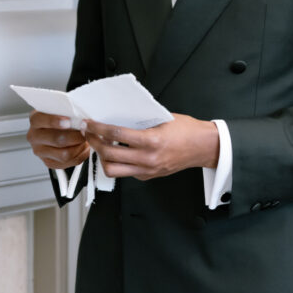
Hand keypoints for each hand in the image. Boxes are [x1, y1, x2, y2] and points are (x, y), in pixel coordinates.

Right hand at [26, 111, 89, 169]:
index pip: (41, 120)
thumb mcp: (60, 110)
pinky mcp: (48, 162)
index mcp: (35, 120)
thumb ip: (66, 112)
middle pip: (57, 139)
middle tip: (86, 131)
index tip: (68, 122)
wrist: (57, 131)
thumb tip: (80, 118)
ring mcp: (40, 151)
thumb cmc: (60, 118)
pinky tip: (83, 148)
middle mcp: (34, 136)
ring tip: (86, 140)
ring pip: (64, 154)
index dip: (55, 121)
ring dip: (79, 147)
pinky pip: (68, 163)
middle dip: (76, 136)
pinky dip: (80, 155)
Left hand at [83, 114, 218, 180]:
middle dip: (94, 142)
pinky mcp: (148, 176)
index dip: (98, 128)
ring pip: (113, 170)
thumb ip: (141, 120)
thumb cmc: (187, 130)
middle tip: (89, 133)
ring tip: (100, 146)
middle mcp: (147, 158)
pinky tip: (117, 153)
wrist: (203, 147)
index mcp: (151, 140)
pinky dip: (117, 163)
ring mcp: (147, 170)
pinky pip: (125, 173)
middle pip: (109, 154)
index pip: (116, 134)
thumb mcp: (163, 118)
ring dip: (102, 157)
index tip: (89, 123)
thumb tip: (119, 116)